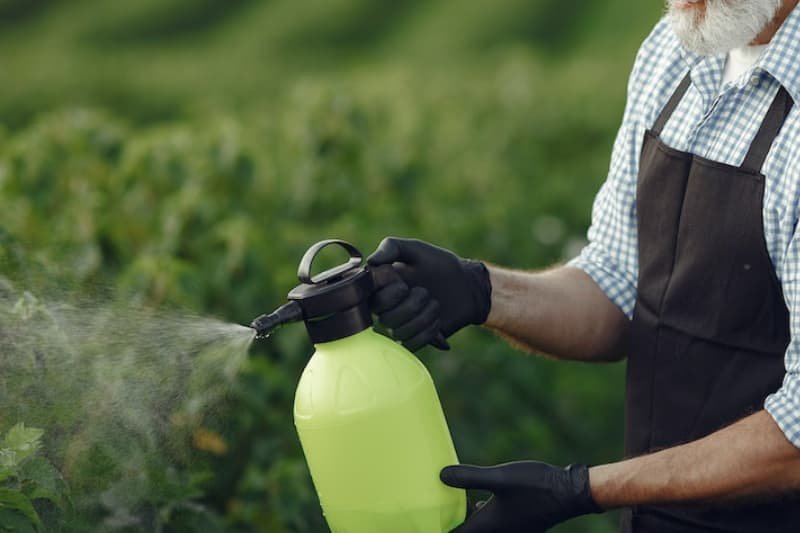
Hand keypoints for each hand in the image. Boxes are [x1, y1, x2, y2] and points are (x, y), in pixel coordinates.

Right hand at [367, 237, 490, 350]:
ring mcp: (401, 325)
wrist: (467, 285)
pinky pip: (412, 344)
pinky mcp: (415, 339)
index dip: (388, 293)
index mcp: (382, 287)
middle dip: (411, 304)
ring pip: (399, 333)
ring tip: (435, 304)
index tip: (403, 283)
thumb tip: (370, 261)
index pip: (369, 299)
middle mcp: (387, 307)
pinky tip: (438, 319)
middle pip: (384, 318)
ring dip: (423, 317)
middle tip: (425, 291)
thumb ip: (391, 247)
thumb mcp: (416, 249)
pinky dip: (428, 331)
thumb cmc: (439, 264)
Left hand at [440, 461, 601, 532]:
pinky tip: (479, 503)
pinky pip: (492, 526)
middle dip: (451, 526)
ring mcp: (510, 530)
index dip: (439, 529)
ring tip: (451, 510)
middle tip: (433, 515)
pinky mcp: (518, 524)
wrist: (569, 493)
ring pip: (480, 531)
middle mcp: (498, 532)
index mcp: (488, 526)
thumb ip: (470, 477)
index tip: (420, 524)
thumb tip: (440, 476)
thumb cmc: (536, 486)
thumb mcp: (501, 478)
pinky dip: (480, 518)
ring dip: (466, 523)